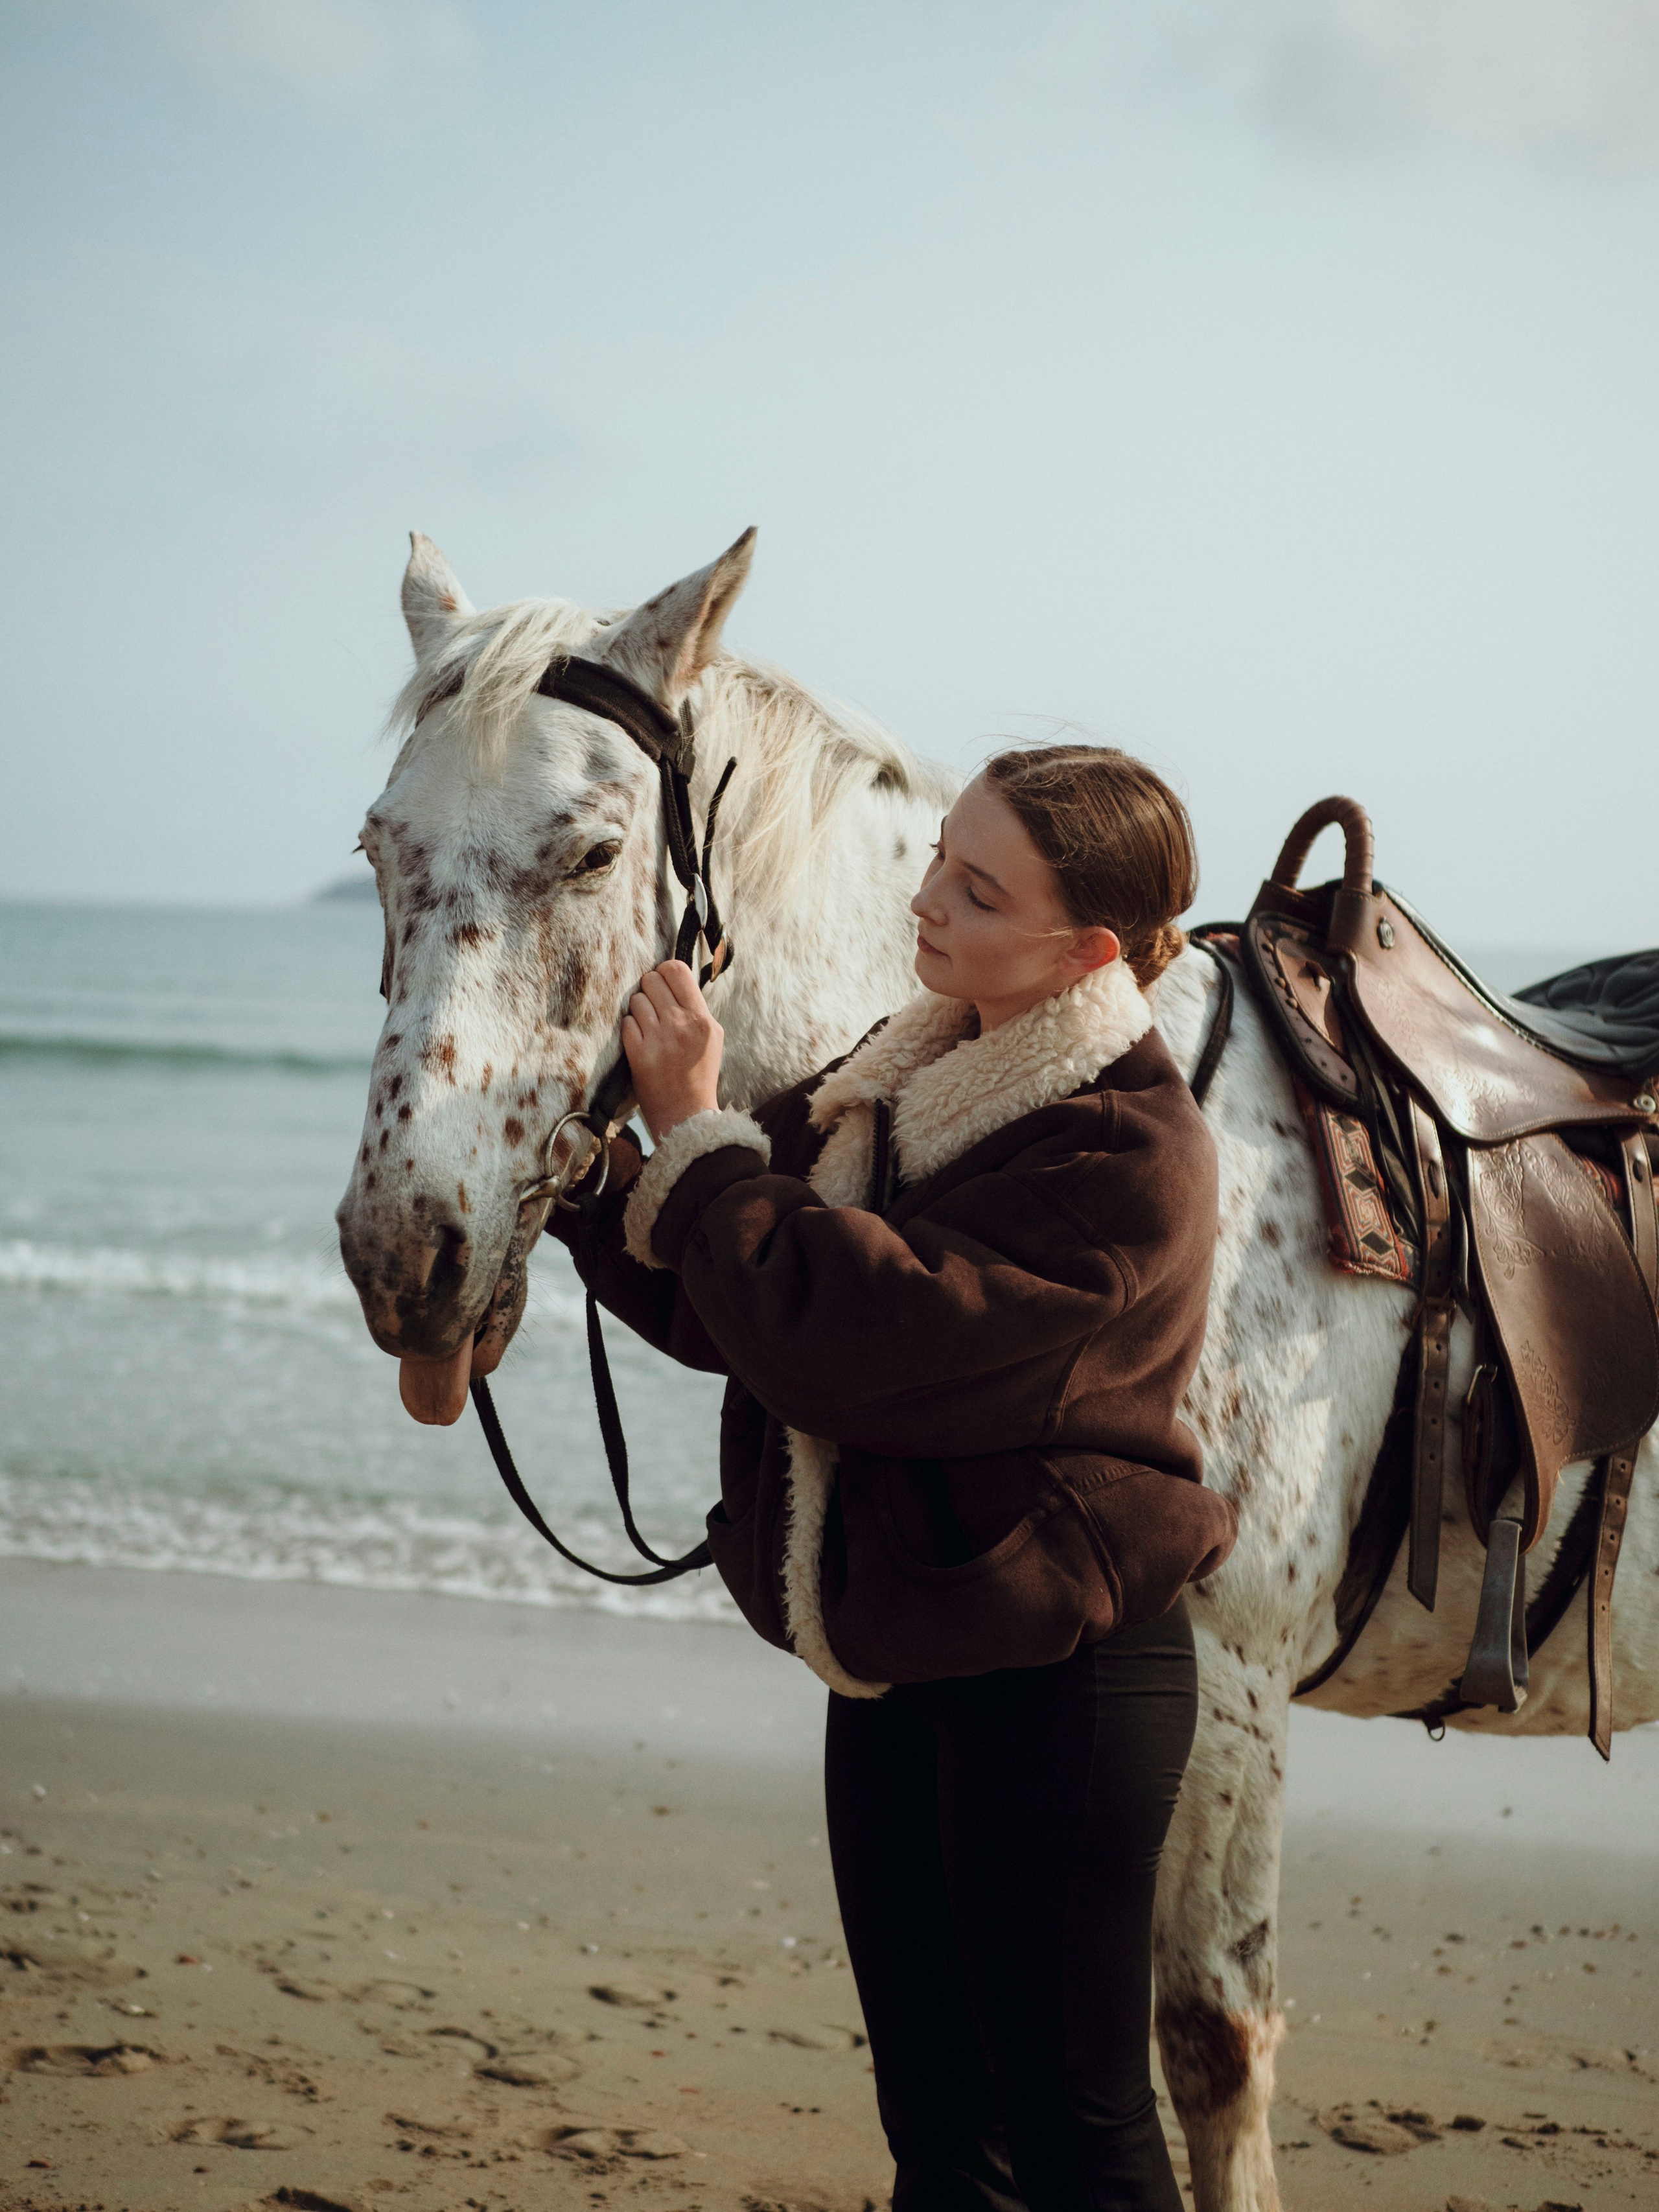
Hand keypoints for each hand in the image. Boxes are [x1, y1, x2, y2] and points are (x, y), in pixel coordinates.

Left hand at [621, 961, 723, 1140]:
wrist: (687, 1116)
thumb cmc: (699, 1075)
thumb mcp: (712, 1038)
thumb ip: (696, 1009)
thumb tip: (675, 979)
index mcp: (703, 1019)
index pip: (677, 970)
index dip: (665, 970)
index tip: (662, 980)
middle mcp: (681, 1025)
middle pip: (652, 979)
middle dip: (649, 989)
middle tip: (653, 1006)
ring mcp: (658, 1039)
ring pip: (636, 1000)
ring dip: (639, 1010)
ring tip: (648, 1027)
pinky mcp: (638, 1054)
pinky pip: (626, 1022)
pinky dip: (631, 1029)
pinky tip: (640, 1042)